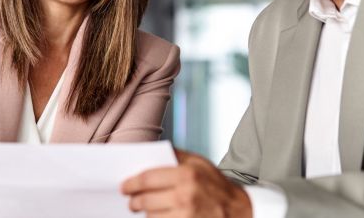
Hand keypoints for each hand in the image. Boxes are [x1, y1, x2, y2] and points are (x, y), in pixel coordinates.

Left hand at [121, 149, 251, 216]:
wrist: (239, 210)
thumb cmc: (217, 185)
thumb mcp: (199, 163)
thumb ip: (176, 156)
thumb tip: (150, 151)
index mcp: (186, 175)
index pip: (147, 179)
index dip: (131, 183)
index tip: (124, 186)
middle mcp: (185, 196)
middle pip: (145, 200)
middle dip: (134, 201)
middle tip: (131, 201)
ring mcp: (185, 216)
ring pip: (151, 216)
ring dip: (145, 213)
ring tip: (145, 209)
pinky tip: (160, 216)